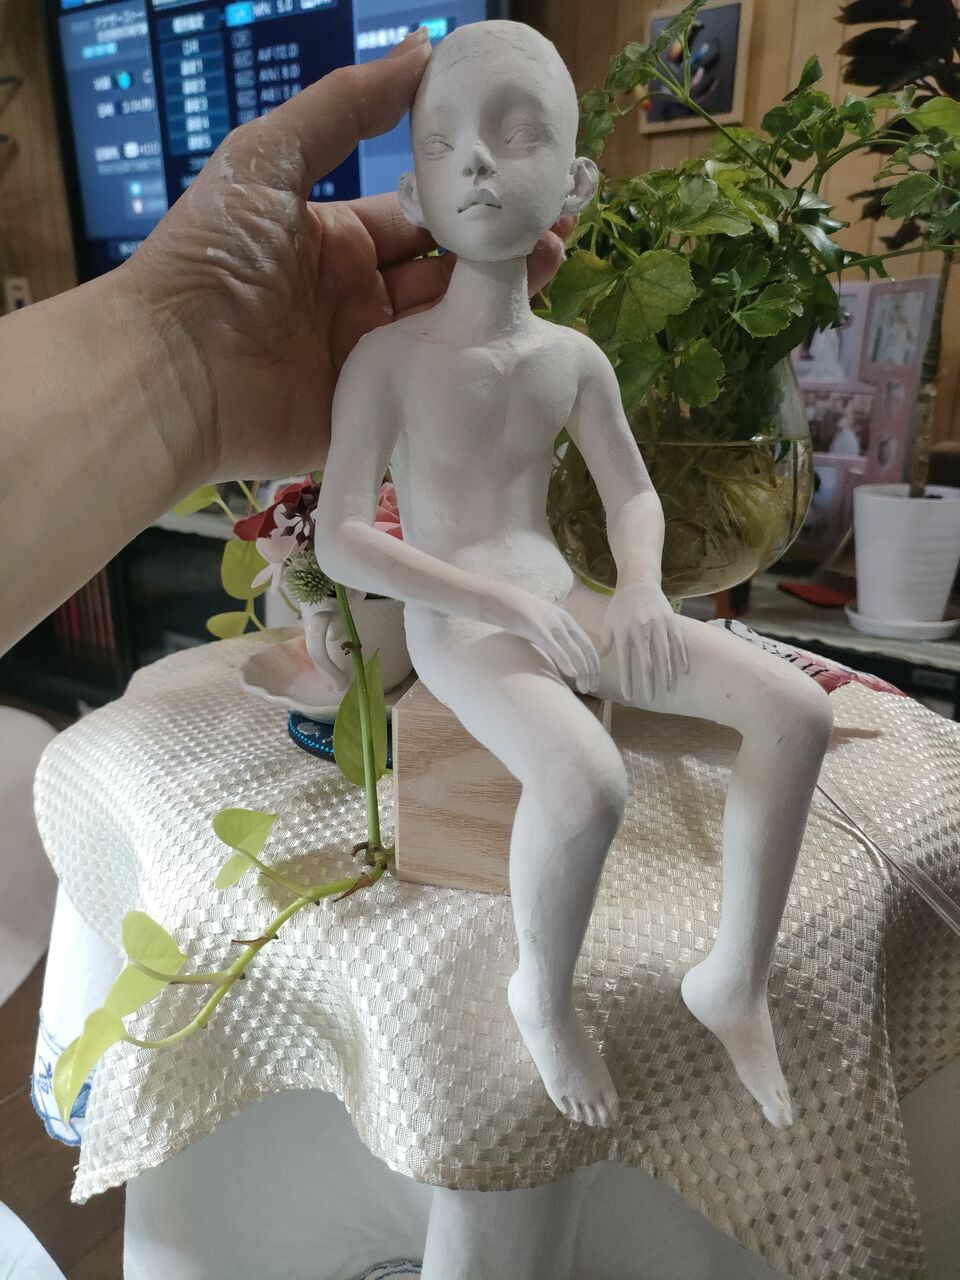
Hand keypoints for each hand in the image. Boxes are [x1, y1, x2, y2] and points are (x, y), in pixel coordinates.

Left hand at [118, 29, 572, 483]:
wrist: (175, 368)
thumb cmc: (213, 256)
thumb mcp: (269, 158)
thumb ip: (344, 106)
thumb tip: (422, 50)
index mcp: (336, 242)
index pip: (418, 219)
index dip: (469, 200)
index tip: (523, 180)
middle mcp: (359, 301)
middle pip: (445, 273)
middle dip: (501, 248)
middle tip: (559, 223)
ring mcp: (370, 361)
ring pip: (449, 329)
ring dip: (500, 298)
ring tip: (556, 260)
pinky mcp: (374, 414)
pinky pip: (432, 391)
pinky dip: (473, 369)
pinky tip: (519, 339)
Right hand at [499, 591, 600, 693]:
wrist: (499, 599)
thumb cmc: (518, 614)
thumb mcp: (542, 621)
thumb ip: (553, 634)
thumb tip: (558, 653)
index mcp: (566, 619)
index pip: (588, 645)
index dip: (594, 664)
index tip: (594, 680)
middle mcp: (563, 622)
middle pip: (586, 650)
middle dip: (592, 671)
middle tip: (591, 689)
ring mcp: (551, 625)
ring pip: (576, 652)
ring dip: (583, 672)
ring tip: (584, 687)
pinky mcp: (538, 630)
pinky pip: (557, 648)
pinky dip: (567, 662)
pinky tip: (572, 674)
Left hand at [601, 583, 688, 701]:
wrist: (639, 582)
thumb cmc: (620, 604)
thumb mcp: (608, 621)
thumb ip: (606, 641)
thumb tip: (600, 658)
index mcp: (624, 632)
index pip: (626, 662)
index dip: (628, 680)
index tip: (630, 696)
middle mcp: (642, 630)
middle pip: (647, 663)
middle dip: (650, 683)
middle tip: (651, 699)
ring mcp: (659, 626)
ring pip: (666, 656)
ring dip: (668, 675)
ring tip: (669, 691)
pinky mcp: (671, 622)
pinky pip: (679, 643)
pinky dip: (682, 658)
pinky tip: (684, 672)